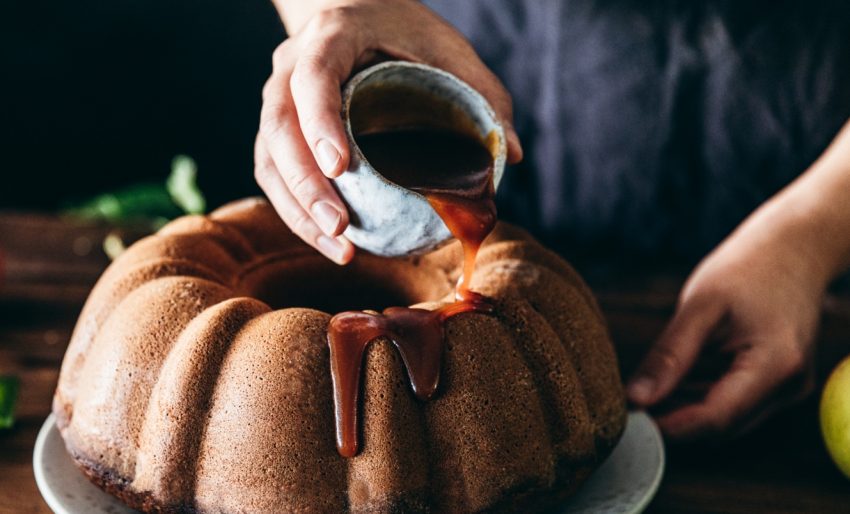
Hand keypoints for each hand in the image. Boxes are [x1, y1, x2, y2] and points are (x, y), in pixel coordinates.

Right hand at [255, 0, 521, 263]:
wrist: (359, 14)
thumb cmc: (406, 32)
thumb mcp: (449, 50)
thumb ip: (480, 94)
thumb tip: (511, 154)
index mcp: (330, 37)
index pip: (312, 77)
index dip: (320, 122)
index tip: (342, 167)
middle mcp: (289, 65)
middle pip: (278, 128)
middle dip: (306, 186)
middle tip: (341, 229)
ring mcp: (276, 98)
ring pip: (269, 159)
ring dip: (297, 211)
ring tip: (340, 249)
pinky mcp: (276, 131)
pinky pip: (273, 175)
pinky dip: (296, 213)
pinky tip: (330, 241)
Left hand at [627, 204, 823, 438]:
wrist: (795, 247)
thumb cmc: (749, 267)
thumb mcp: (700, 305)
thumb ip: (669, 355)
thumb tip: (637, 398)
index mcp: (775, 366)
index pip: (716, 418)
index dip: (670, 426)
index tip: (632, 419)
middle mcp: (790, 387)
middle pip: (722, 426)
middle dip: (675, 419)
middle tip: (632, 401)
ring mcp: (790, 388)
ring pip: (727, 419)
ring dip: (687, 408)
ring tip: (650, 383)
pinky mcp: (782, 383)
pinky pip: (736, 403)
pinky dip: (703, 395)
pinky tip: (678, 376)